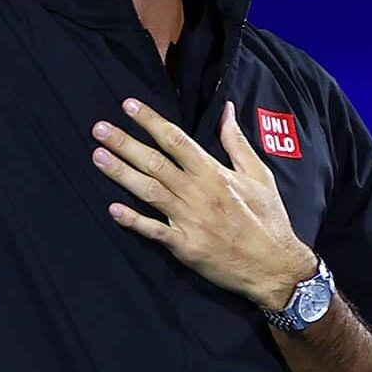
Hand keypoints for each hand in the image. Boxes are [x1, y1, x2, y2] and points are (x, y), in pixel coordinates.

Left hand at [91, 99, 317, 309]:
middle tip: (98, 128)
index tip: (128, 105)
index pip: (175, 140)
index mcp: (214, 173)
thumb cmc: (268, 218)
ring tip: (97, 156)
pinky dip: (133, 220)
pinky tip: (112, 209)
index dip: (150, 121)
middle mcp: (198, 193)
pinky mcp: (185, 246)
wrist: (275, 266)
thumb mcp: (258, 175)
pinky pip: (154, 231)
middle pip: (155, 162)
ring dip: (121, 173)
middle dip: (125, 143)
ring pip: (149, 191)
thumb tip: (226, 109)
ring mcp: (190, 220)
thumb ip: (236, 142)